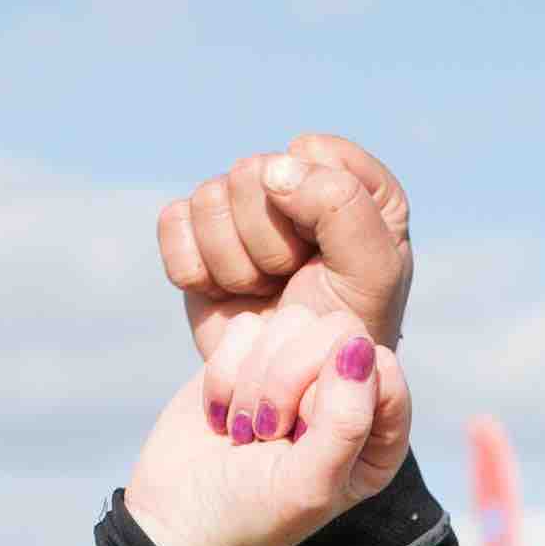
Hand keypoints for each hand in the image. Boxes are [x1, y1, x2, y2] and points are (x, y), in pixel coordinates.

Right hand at [123, 297, 414, 545]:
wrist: (177, 519)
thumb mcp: (308, 483)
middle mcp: (347, 394)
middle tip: (266, 431)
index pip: (380, 364)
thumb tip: (359, 347)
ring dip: (253, 381)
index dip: (332, 390)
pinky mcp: (253, 357)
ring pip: (291, 322)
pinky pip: (247, 327)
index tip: (300, 435)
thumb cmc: (252, 513)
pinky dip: (224, 373)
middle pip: (337, 329)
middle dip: (287, 380)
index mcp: (380, 432)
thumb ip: (346, 421)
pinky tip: (222, 416)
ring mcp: (300, 371)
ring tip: (244, 432)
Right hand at [155, 134, 411, 357]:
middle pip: (251, 173)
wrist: (290, 392)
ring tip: (264, 289)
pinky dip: (197, 269)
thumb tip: (271, 170)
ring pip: (209, 198)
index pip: (312, 153)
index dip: (314, 208)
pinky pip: (173, 223)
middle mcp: (294, 182)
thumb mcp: (371, 271)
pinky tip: (227, 291)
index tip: (329, 254)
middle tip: (292, 279)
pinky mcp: (194, 235)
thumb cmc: (343, 330)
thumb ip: (341, 205)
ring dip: (236, 262)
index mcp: (352, 180)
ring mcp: (240, 206)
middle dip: (270, 243)